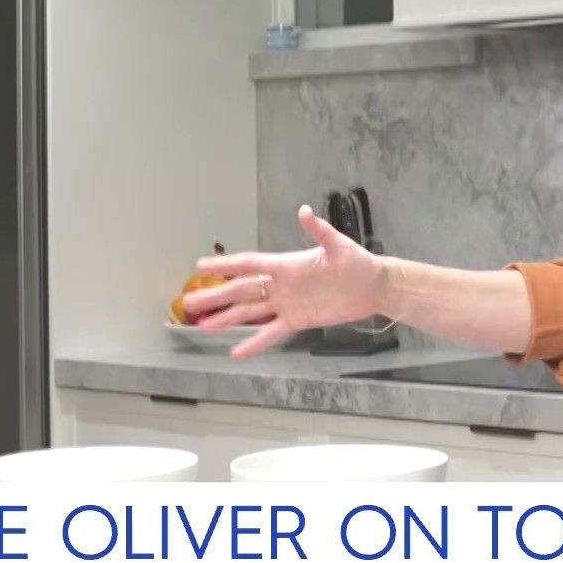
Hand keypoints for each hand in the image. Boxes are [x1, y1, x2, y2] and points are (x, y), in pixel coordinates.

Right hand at [182, 205, 387, 358]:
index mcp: (286, 265)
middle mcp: (281, 285)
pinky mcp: (298, 320)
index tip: (199, 267)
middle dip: (215, 296)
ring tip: (202, 325)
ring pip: (249, 312)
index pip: (248, 265)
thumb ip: (320, 231)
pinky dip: (254, 342)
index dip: (224, 266)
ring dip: (226, 318)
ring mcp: (287, 304)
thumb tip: (304, 211)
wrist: (373, 287)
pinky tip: (236, 351)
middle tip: (189, 303)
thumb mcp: (340, 246)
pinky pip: (271, 333)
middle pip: (241, 291)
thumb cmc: (358, 263)